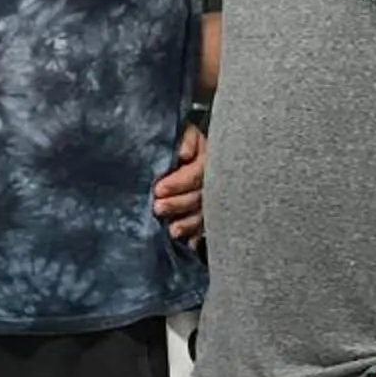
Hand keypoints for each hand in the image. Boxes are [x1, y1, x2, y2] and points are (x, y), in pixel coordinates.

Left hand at [153, 125, 206, 246]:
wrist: (208, 145)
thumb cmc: (190, 139)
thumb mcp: (189, 132)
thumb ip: (187, 140)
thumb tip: (183, 154)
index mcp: (210, 160)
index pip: (196, 174)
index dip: (177, 183)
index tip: (158, 189)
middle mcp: (217, 181)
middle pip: (200, 196)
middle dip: (178, 204)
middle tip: (158, 208)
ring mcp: (217, 198)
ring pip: (205, 214)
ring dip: (188, 223)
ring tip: (172, 231)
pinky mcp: (214, 212)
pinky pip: (208, 226)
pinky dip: (197, 236)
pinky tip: (189, 244)